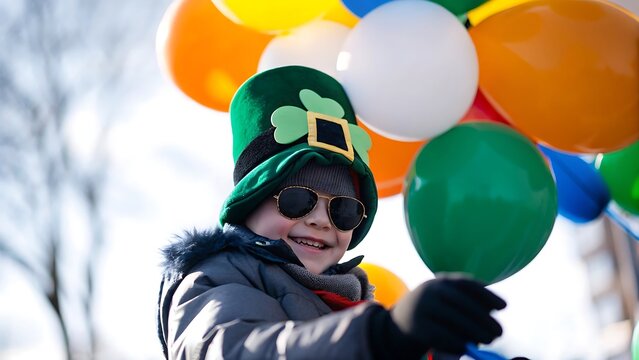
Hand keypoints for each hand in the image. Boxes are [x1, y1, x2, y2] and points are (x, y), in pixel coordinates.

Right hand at [390, 275, 505, 354]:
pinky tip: (466, 347)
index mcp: (442, 280)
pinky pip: (441, 335)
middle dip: (484, 318)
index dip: (487, 294)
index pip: (467, 284)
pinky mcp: (417, 325)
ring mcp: (422, 306)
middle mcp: (431, 290)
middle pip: (462, 302)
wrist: (400, 321)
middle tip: (499, 332)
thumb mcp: (448, 301)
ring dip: (475, 331)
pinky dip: (457, 342)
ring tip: (488, 340)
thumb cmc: (435, 312)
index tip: (504, 307)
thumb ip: (469, 304)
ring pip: (453, 319)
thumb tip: (492, 316)